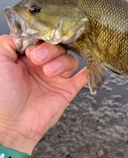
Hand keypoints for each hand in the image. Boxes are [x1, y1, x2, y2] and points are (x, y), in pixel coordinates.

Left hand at [0, 35, 87, 154]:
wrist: (13, 124)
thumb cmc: (3, 96)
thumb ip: (8, 43)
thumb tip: (21, 33)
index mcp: (27, 58)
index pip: (42, 39)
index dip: (39, 40)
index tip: (30, 48)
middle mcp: (43, 66)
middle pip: (57, 46)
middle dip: (49, 50)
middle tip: (37, 59)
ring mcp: (56, 78)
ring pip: (70, 59)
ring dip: (61, 61)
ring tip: (48, 72)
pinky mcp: (67, 90)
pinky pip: (83, 77)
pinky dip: (88, 71)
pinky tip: (89, 66)